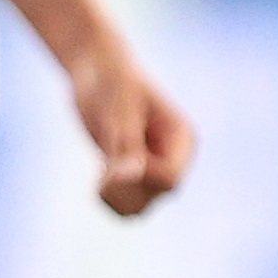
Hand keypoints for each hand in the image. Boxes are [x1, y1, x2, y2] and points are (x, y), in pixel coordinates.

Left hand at [64, 40, 194, 216]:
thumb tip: (128, 178)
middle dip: (127, 190)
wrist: (96, 70)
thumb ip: (126, 143)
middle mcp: (172, 156)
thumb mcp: (119, 108)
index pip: (171, 179)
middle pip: (157, 196)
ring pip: (141, 207)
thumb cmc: (111, 80)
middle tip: (101, 174)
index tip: (112, 163)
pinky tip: (96, 183)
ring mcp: (152, 167)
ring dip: (117, 201)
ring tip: (98, 181)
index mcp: (181, 138)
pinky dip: (109, 201)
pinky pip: (125, 205)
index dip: (141, 179)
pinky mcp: (130, 173)